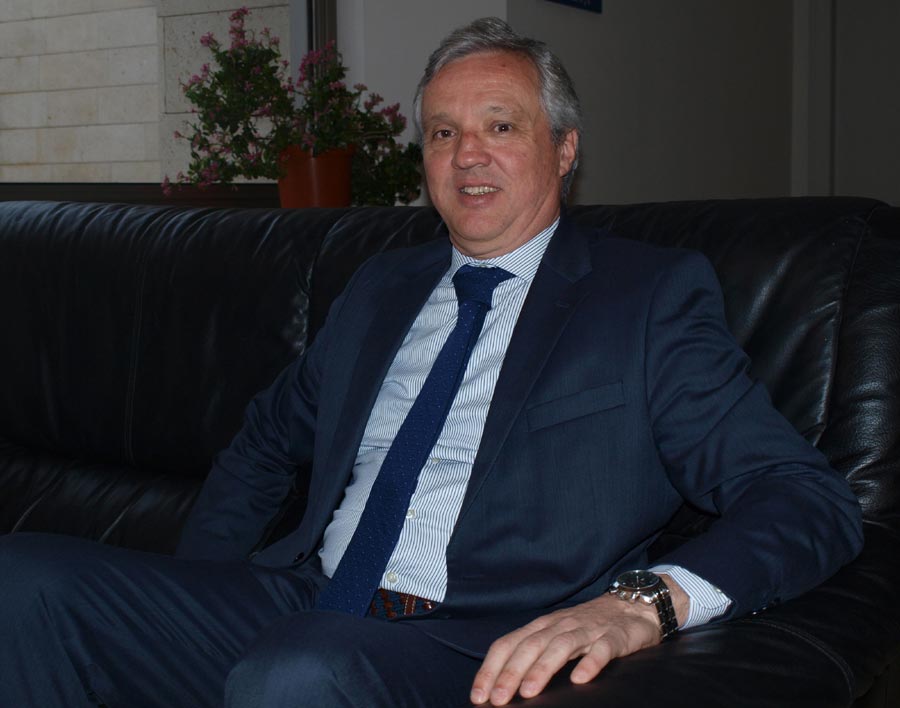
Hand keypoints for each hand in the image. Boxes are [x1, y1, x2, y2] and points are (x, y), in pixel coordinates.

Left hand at [469, 575, 687, 705]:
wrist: (633, 604)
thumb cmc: (588, 626)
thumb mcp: (556, 635)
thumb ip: (533, 653)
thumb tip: (502, 684)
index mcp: (542, 626)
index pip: (508, 643)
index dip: (491, 668)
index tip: (478, 695)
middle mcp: (560, 625)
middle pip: (529, 646)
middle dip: (510, 673)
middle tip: (497, 699)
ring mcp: (587, 630)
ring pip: (560, 646)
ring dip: (542, 669)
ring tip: (529, 692)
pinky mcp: (614, 636)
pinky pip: (601, 649)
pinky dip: (590, 663)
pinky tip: (581, 679)